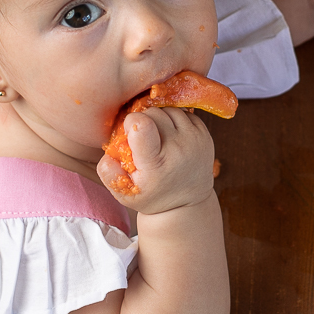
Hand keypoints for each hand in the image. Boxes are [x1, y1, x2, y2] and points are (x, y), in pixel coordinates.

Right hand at [97, 107, 214, 213]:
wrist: (187, 203)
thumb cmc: (151, 195)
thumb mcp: (123, 191)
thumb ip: (108, 170)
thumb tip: (109, 149)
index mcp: (156, 164)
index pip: (142, 125)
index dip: (131, 122)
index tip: (130, 133)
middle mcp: (178, 150)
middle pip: (154, 113)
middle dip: (144, 119)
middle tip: (143, 137)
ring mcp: (195, 140)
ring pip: (169, 109)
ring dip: (159, 118)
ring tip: (158, 137)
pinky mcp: (205, 135)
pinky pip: (184, 112)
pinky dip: (174, 120)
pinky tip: (171, 135)